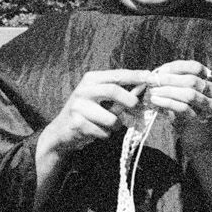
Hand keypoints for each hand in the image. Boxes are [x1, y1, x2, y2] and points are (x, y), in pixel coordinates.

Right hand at [38, 67, 156, 165]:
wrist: (61, 132)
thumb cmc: (87, 113)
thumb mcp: (101, 99)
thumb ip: (120, 92)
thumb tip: (143, 86)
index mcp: (91, 79)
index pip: (116, 75)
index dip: (134, 76)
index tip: (150, 77)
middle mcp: (83, 90)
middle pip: (113, 90)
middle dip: (129, 101)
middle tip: (137, 108)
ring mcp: (78, 106)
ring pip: (111, 118)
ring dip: (115, 126)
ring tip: (107, 126)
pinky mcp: (77, 123)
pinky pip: (103, 132)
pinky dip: (104, 135)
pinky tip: (94, 132)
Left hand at [142, 59, 211, 122]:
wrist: (196, 136)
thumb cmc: (186, 109)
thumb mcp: (182, 91)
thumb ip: (175, 80)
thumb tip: (157, 73)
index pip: (195, 67)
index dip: (177, 68)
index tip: (159, 71)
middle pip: (192, 80)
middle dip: (169, 79)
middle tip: (151, 80)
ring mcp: (211, 107)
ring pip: (189, 94)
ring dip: (167, 91)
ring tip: (152, 91)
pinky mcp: (203, 119)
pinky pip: (183, 108)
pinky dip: (167, 102)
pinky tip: (155, 100)